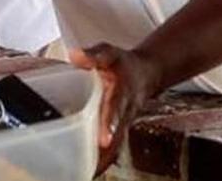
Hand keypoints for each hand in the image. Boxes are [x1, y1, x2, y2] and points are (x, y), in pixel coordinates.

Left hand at [70, 44, 160, 175]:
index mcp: (122, 92)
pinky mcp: (119, 131)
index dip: (110, 123)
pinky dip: (101, 161)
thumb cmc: (123, 64)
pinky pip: (111, 149)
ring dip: (102, 162)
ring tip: (84, 174)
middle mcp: (125, 112)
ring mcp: (123, 124)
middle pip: (117, 136)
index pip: (116, 108)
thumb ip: (94, 55)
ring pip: (115, 147)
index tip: (104, 138)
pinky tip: (87, 171)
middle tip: (89, 169)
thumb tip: (75, 56)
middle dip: (104, 153)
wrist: (146, 74)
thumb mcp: (110, 53)